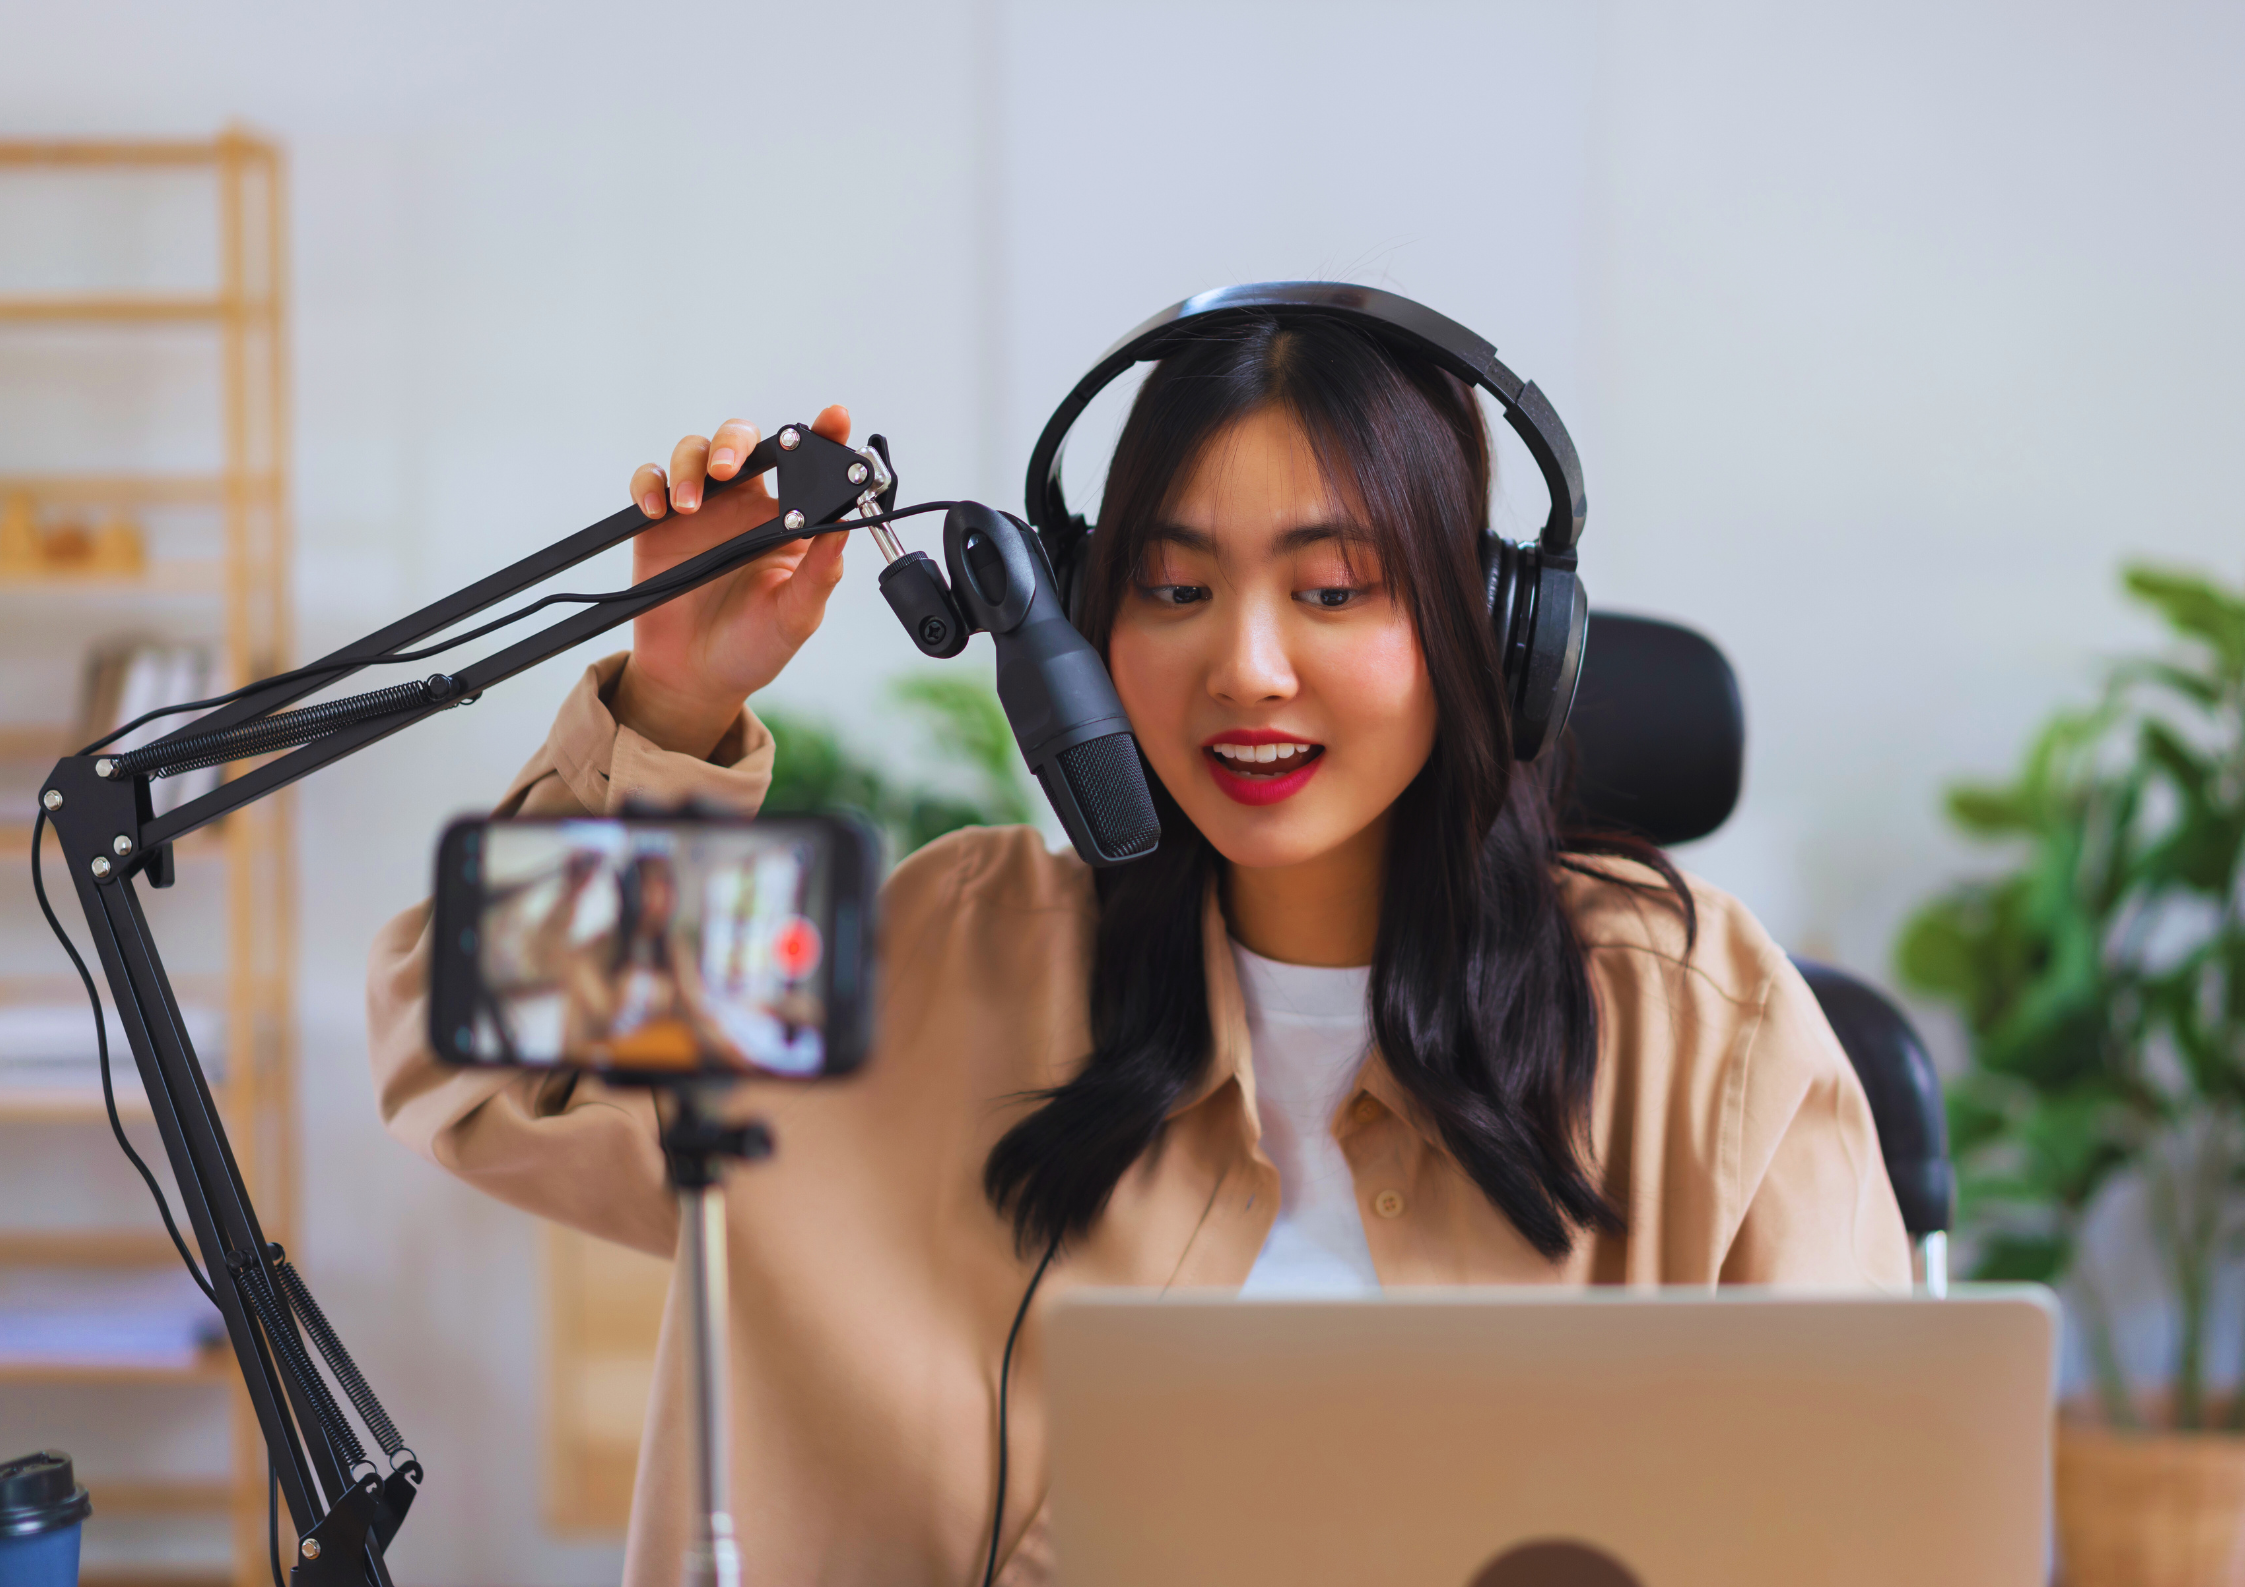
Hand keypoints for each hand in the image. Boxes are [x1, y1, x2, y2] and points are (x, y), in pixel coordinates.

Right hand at [611, 406, 851, 755]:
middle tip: (727, 468)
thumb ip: (820, 573)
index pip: (809, 466)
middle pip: (741, 441)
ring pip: (694, 452)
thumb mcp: (796, 616)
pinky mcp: (659, 524)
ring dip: (691, 465)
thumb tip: (846, 528)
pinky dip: (650, 484)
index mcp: (787, 521)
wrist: (695, 679)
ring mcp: (701, 511)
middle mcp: (746, 506)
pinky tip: (657, 509)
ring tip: (688, 505)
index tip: (833, 417)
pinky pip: (650, 482)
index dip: (824, 434)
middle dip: (735, 441)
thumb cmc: (753, 647)